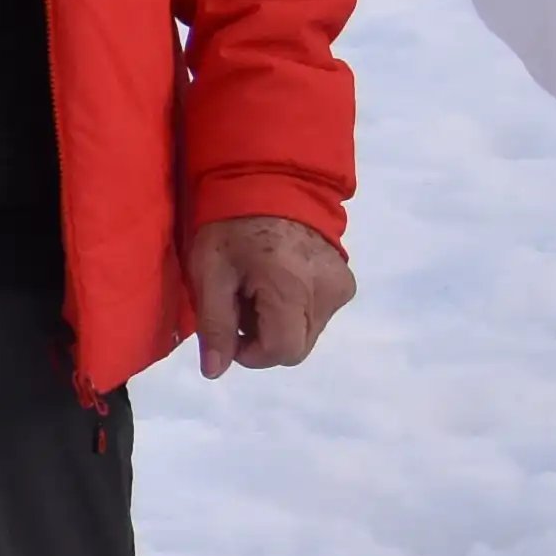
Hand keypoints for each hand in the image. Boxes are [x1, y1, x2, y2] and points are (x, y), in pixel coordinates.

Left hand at [189, 213, 353, 374]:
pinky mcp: (346, 284)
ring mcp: (342, 287)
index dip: (250, 352)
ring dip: (278, 324)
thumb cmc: (230, 226)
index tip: (230, 328)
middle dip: (263, 337)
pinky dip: (294, 310)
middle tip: (240, 303)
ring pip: (307, 334)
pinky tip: (276, 282)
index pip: (281, 351)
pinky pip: (318, 316)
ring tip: (257, 288)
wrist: (270, 183)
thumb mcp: (209, 272)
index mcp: (292, 288)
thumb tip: (215, 372)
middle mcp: (327, 292)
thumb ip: (215, 324)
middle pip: (295, 348)